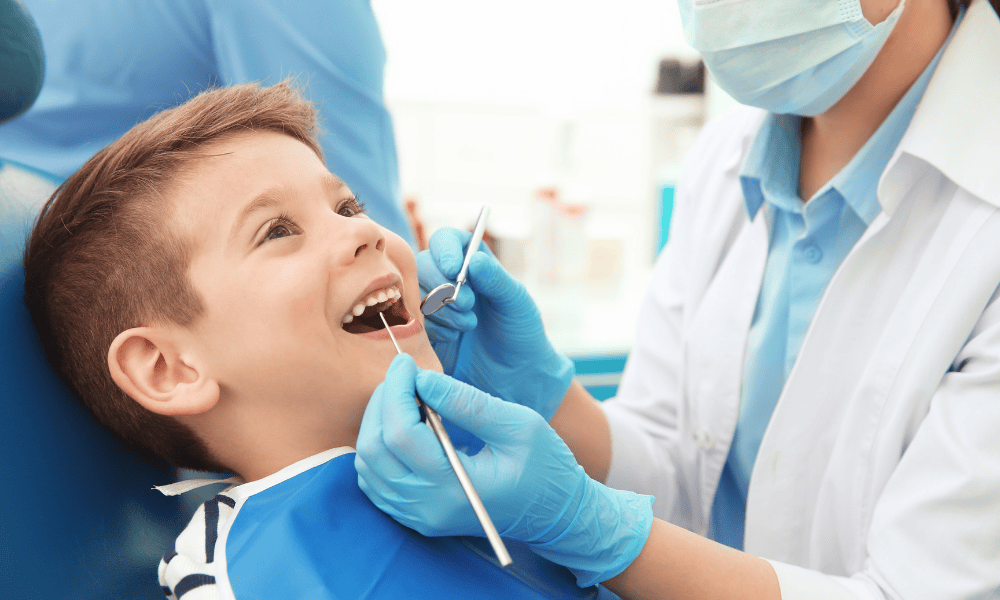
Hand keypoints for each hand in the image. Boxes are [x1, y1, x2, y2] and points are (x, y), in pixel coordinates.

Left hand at [355, 359, 652, 586]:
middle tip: (403, 375)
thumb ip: (468, 402)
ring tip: (403, 396)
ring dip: (376, 424)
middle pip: (375, 449)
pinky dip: (378, 448)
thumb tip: (423, 379)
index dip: (397, 391)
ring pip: (368, 466)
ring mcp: (419, 516)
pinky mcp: (417, 516)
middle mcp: (428, 508)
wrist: (556, 514)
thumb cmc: (546, 467)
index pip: (401, 435)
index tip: (407, 363)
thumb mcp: (518, 425)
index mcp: (455, 487)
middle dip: (382, 402)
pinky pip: (376, 482)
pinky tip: (401, 425)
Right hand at [416, 227, 573, 419]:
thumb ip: (496, 280)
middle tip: (469, 305)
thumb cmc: (521, 334)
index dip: (445, 250)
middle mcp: (448, 280)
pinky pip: (412, 321)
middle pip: (423, 265)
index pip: (446, 240)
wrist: (515, 378)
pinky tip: (454, 338)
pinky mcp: (423, 332)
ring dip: (441, 309)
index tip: (455, 269)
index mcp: (472, 263)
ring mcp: (432, 306)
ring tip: (469, 325)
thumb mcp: (516, 303)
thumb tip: (474, 260)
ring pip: (415, 293)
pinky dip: (433, 328)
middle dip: (443, 284)